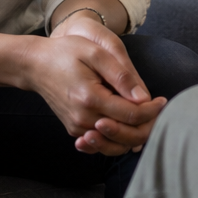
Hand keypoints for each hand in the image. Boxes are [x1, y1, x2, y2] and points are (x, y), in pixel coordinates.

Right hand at [29, 12, 165, 155]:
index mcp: (90, 99)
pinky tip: (127, 125)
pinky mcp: (74, 130)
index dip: (151, 110)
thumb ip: (121, 75)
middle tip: (157, 110)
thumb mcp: (96, 53)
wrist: (35, 65)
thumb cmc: (66, 53)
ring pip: (115, 144)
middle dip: (147, 125)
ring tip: (145, 117)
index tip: (162, 100)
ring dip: (134, 134)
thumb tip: (143, 98)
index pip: (131, 115)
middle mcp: (83, 119)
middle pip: (126, 135)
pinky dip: (118, 138)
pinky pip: (102, 143)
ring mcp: (77, 128)